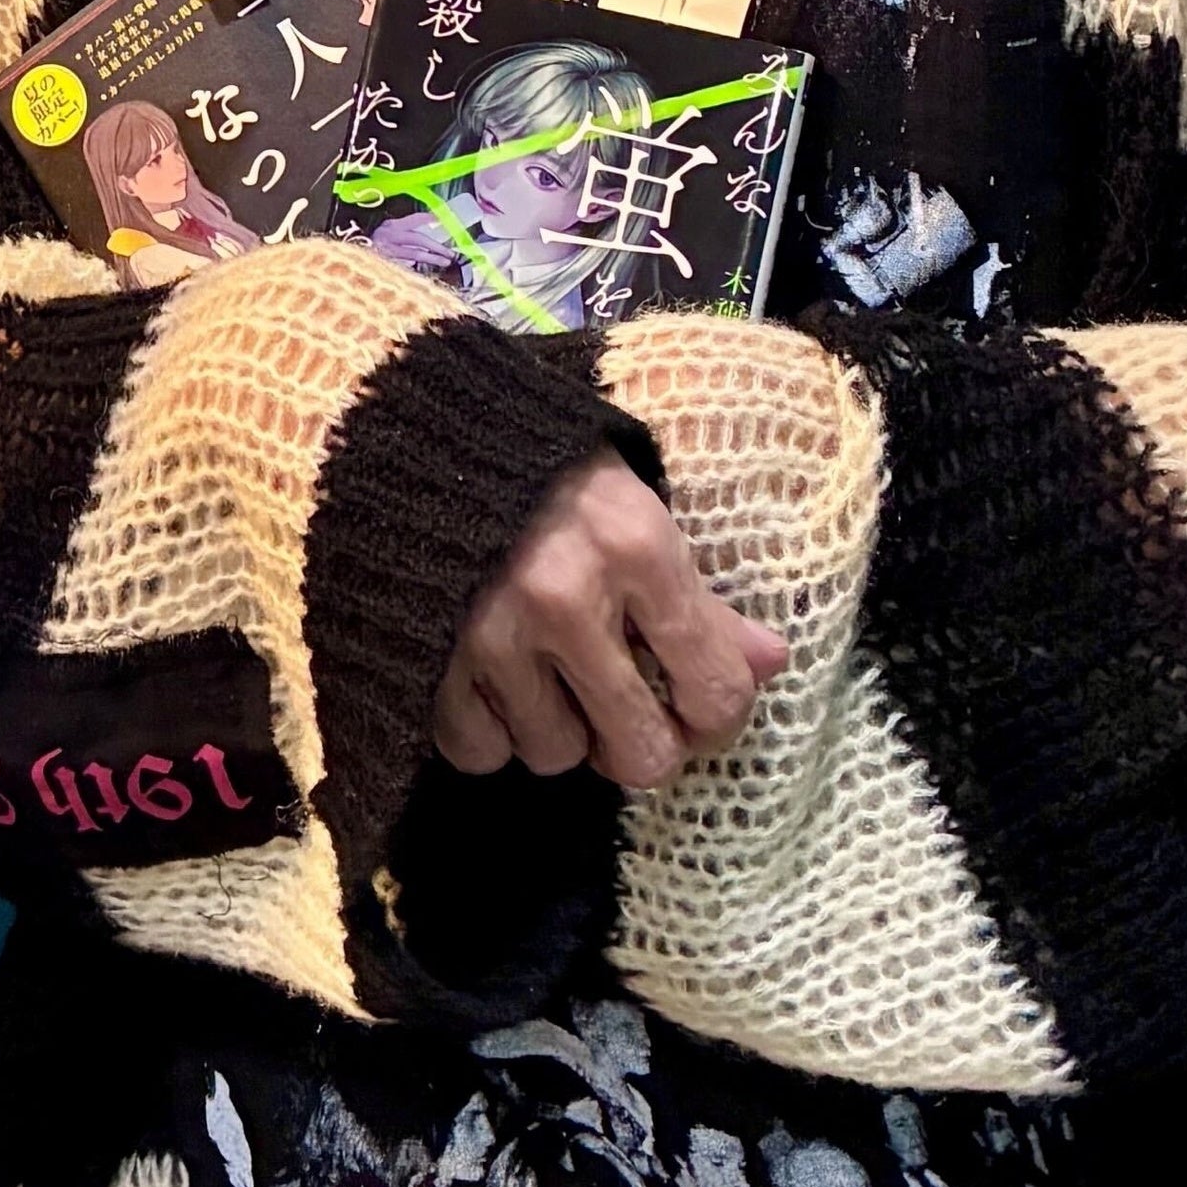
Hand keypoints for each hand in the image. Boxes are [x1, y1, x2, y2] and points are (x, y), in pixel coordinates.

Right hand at [437, 451, 790, 789]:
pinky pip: (478, 750)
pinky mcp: (428, 656)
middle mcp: (568, 598)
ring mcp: (493, 632)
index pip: (715, 692)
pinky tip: (489, 678)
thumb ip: (700, 597)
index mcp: (636, 548)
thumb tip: (772, 663)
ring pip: (555, 755)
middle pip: (640, 753)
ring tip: (542, 673)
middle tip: (619, 708)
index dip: (715, 716)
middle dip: (637, 740)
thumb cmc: (545, 470)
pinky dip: (486, 728)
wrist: (414, 432)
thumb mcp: (636, 510)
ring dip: (554, 726)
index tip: (694, 705)